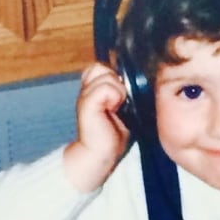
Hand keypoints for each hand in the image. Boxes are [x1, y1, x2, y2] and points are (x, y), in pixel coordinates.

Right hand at [63, 63, 129, 191]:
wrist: (102, 154)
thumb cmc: (113, 134)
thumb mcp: (122, 107)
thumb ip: (122, 91)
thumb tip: (134, 78)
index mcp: (93, 89)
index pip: (101, 66)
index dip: (112, 76)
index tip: (118, 96)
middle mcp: (86, 90)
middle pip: (102, 67)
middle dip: (115, 81)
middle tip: (118, 101)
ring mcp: (85, 96)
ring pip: (107, 76)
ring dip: (118, 91)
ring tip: (116, 107)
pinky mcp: (87, 104)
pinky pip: (106, 88)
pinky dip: (114, 97)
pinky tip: (113, 110)